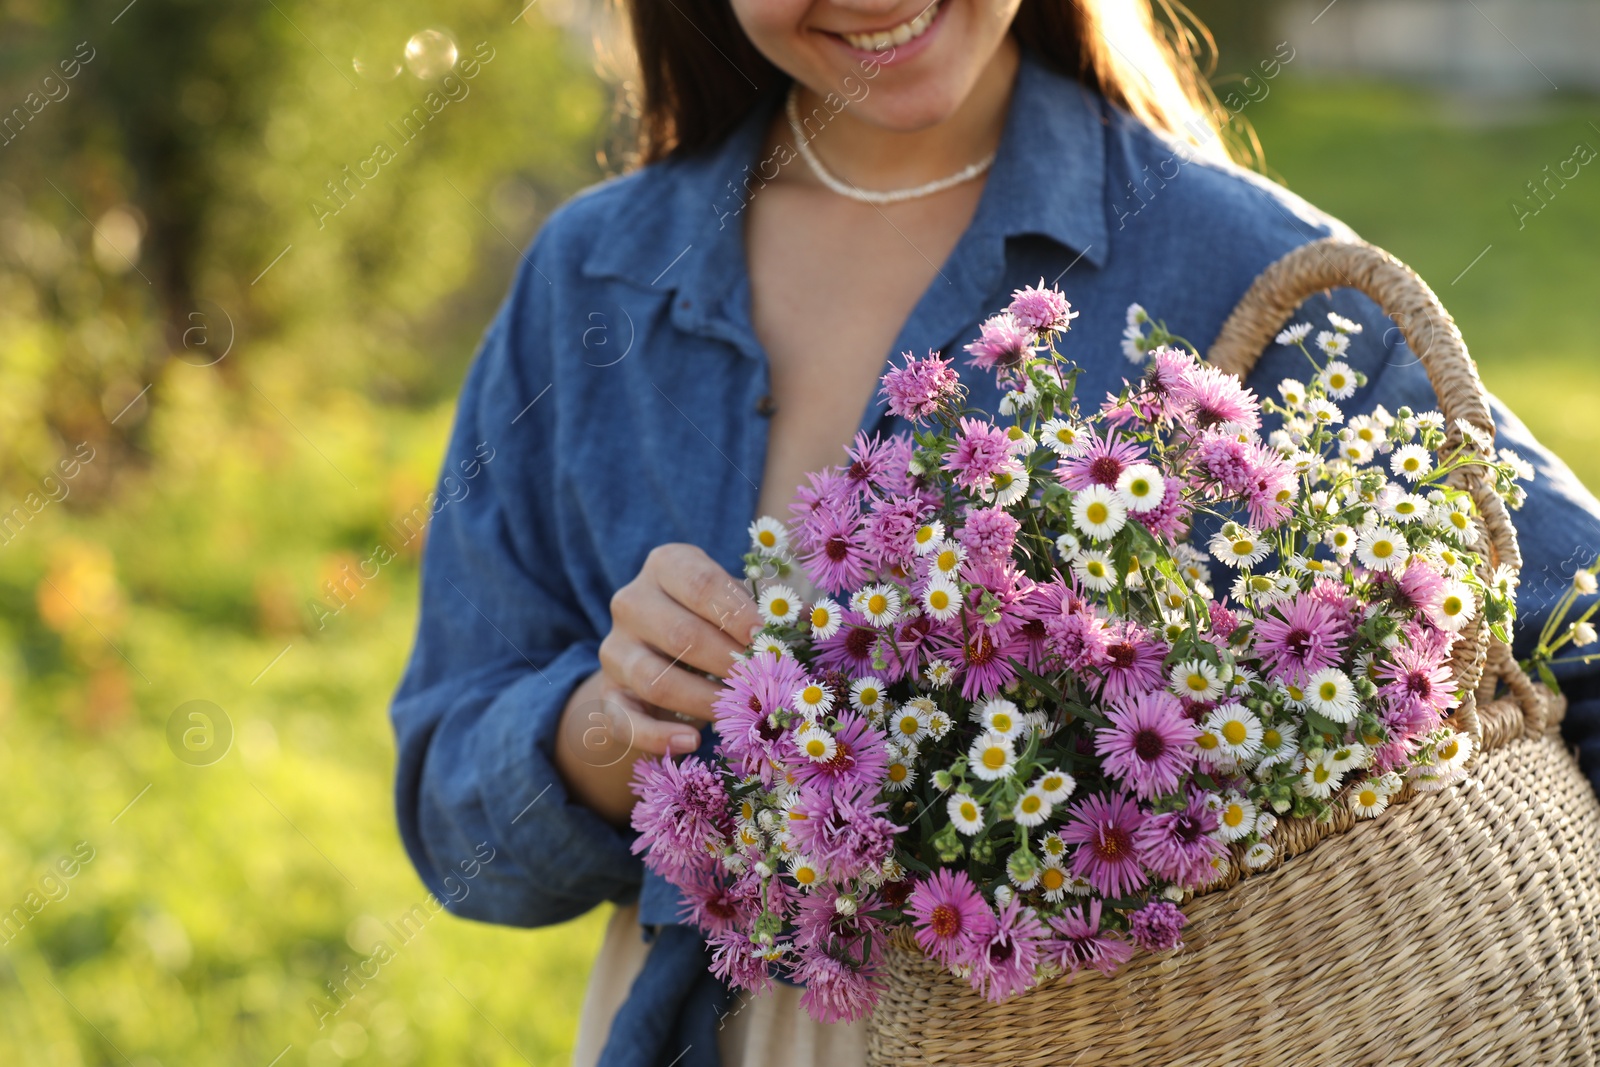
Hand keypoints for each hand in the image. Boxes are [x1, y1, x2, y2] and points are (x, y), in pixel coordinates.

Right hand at [554, 544, 761, 822]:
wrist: (659, 654)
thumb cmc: (713, 620)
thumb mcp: (735, 603)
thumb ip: (764, 611)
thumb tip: (805, 624)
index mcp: (667, 565)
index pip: (700, 583)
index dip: (735, 612)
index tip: (764, 638)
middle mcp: (632, 602)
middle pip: (679, 634)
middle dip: (726, 662)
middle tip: (761, 682)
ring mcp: (614, 649)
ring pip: (655, 680)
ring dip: (703, 701)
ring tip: (738, 712)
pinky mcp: (607, 694)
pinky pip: (625, 720)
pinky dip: (657, 736)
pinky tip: (691, 742)